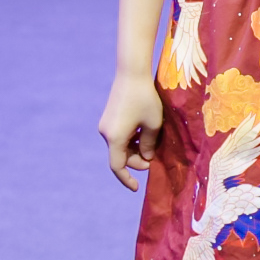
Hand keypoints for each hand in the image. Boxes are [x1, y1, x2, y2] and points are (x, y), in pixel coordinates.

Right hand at [99, 68, 164, 189]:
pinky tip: (143, 133)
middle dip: (137, 160)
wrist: (131, 72)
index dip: (127, 178)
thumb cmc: (145, 98)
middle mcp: (106, 133)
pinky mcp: (109, 117)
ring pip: (120, 146)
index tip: (136, 187)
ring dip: (134, 149)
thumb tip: (146, 158)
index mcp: (114, 138)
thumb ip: (149, 144)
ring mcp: (106, 125)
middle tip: (154, 157)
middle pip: (120, 156)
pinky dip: (130, 140)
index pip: (117, 166)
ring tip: (151, 143)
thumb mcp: (152, 124)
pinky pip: (119, 136)